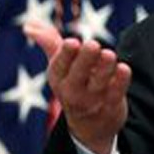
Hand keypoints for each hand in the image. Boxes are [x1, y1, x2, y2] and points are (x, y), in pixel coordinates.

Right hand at [24, 21, 131, 153]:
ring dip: (104, 68)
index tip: (72, 42)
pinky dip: (120, 81)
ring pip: (99, 83)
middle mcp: (73, 91)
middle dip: (85, 59)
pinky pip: (116, 93)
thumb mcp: (59, 69)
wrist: (90, 126)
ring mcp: (93, 100)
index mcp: (58, 78)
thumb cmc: (73, 86)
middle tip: (93, 44)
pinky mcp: (112, 106)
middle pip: (79, 75)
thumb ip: (49, 44)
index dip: (65, 54)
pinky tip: (124, 68)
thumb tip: (29, 26)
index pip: (59, 66)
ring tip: (109, 54)